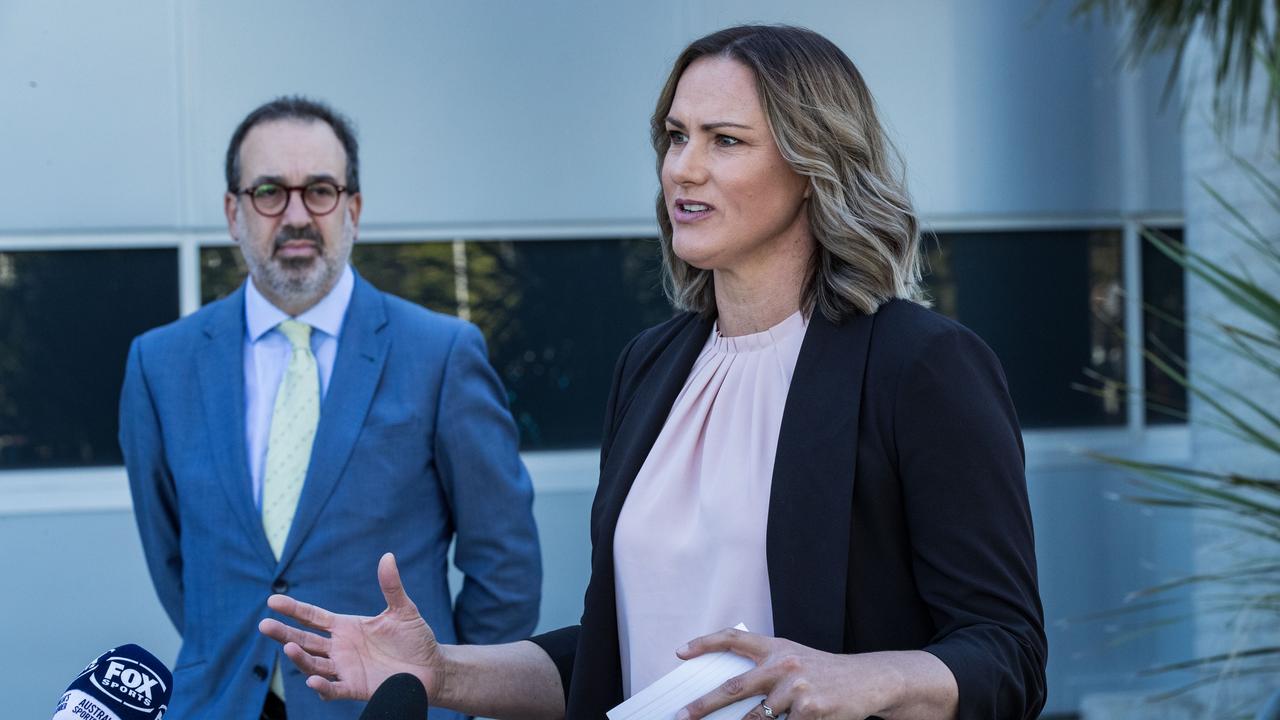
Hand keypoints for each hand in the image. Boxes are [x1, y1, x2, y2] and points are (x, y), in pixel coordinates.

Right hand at [258, 552, 441, 700]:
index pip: (313, 617)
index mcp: (346, 626)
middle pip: (305, 639)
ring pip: (314, 664)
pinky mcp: (356, 687)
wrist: (432, 668)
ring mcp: (346, 668)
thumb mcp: (403, 609)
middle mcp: (340, 648)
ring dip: (300, 658)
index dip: (293, 609)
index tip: (272, 601)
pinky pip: (334, 689)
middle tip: (264, 625)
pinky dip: (322, 686)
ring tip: (288, 647)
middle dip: (284, 633)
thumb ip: (391, 586)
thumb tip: (388, 556)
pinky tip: (312, 681)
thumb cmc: (415, 638)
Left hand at [675, 628, 902, 719]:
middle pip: (733, 687)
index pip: (733, 638)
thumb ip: (765, 670)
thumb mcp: (795, 660)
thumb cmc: (825, 673)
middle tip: (682, 716)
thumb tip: (728, 695)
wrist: (868, 680)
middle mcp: (783, 664)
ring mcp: (796, 688)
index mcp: (776, 647)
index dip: (705, 643)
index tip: (680, 652)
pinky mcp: (809, 710)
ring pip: (755, 719)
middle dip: (704, 705)